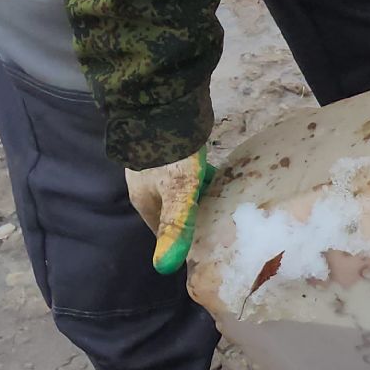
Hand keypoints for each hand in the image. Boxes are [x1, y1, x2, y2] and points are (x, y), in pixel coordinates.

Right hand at [125, 147, 215, 274]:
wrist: (162, 101)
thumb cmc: (171, 152)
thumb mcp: (177, 193)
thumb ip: (175, 227)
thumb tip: (164, 269)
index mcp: (143, 200)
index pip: (163, 232)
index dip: (182, 243)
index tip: (206, 250)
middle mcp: (147, 184)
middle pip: (173, 211)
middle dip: (193, 220)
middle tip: (222, 228)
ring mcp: (157, 164)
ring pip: (182, 191)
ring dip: (200, 198)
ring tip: (225, 205)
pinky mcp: (170, 147)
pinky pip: (188, 172)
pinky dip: (202, 178)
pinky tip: (220, 178)